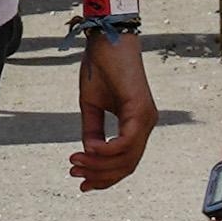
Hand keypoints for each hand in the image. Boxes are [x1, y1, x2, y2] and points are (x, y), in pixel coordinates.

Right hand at [70, 35, 156, 190]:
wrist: (107, 39)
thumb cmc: (101, 67)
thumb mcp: (91, 105)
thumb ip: (92, 130)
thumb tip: (88, 153)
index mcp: (136, 124)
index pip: (125, 161)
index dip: (104, 176)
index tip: (81, 181)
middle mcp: (145, 124)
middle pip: (127, 166)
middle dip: (100, 175)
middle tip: (75, 174)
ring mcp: (146, 119)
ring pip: (126, 159)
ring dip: (99, 165)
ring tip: (75, 161)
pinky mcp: (141, 111)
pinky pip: (125, 143)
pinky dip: (105, 151)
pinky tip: (87, 149)